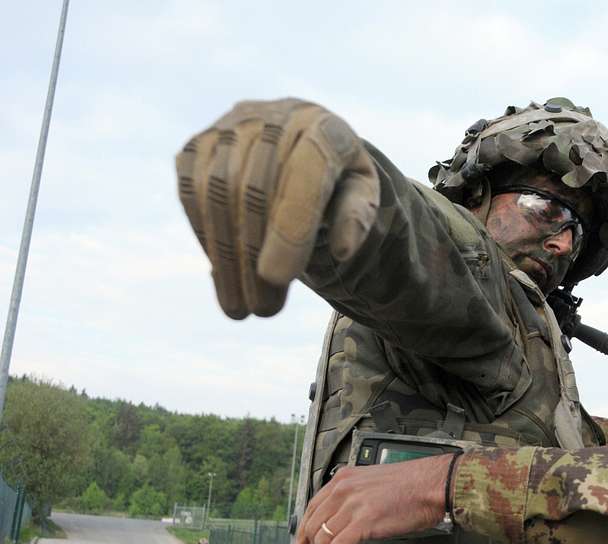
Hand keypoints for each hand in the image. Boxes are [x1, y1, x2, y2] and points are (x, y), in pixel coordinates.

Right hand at [175, 98, 379, 318]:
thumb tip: (342, 249)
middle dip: (256, 256)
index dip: (290, 227)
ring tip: (241, 307)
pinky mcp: (199, 145)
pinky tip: (223, 274)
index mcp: (324, 127)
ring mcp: (230, 127)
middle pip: (255, 189)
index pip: (305, 174)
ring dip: (226, 257)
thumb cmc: (337, 178)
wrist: (300, 142)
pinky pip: (193, 193)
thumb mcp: (362, 195)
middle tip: (264, 310)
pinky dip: (206, 237)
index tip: (278, 278)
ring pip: (217, 194)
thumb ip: (358, 216)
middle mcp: (273, 117)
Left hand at [295, 454, 451, 543]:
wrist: (432, 484)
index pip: (313, 505)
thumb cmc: (412, 484)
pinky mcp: (364, 522)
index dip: (305, 528)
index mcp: (344, 478)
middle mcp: (343, 490)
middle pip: (313, 524)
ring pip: (323, 538)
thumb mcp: (374, 480)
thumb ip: (356, 493)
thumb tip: (346, 515)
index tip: (304, 541)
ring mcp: (352, 505)